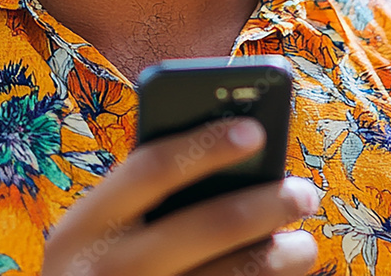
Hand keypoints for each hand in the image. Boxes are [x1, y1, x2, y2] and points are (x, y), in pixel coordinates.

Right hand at [43, 117, 318, 275]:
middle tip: (304, 192)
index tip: (256, 129)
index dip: (207, 144)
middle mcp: (106, 269)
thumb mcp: (99, 229)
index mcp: (85, 224)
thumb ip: (142, 193)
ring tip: (305, 245)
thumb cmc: (96, 263)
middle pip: (207, 225)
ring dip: (276, 259)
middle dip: (265, 204)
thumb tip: (234, 148)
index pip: (154, 167)